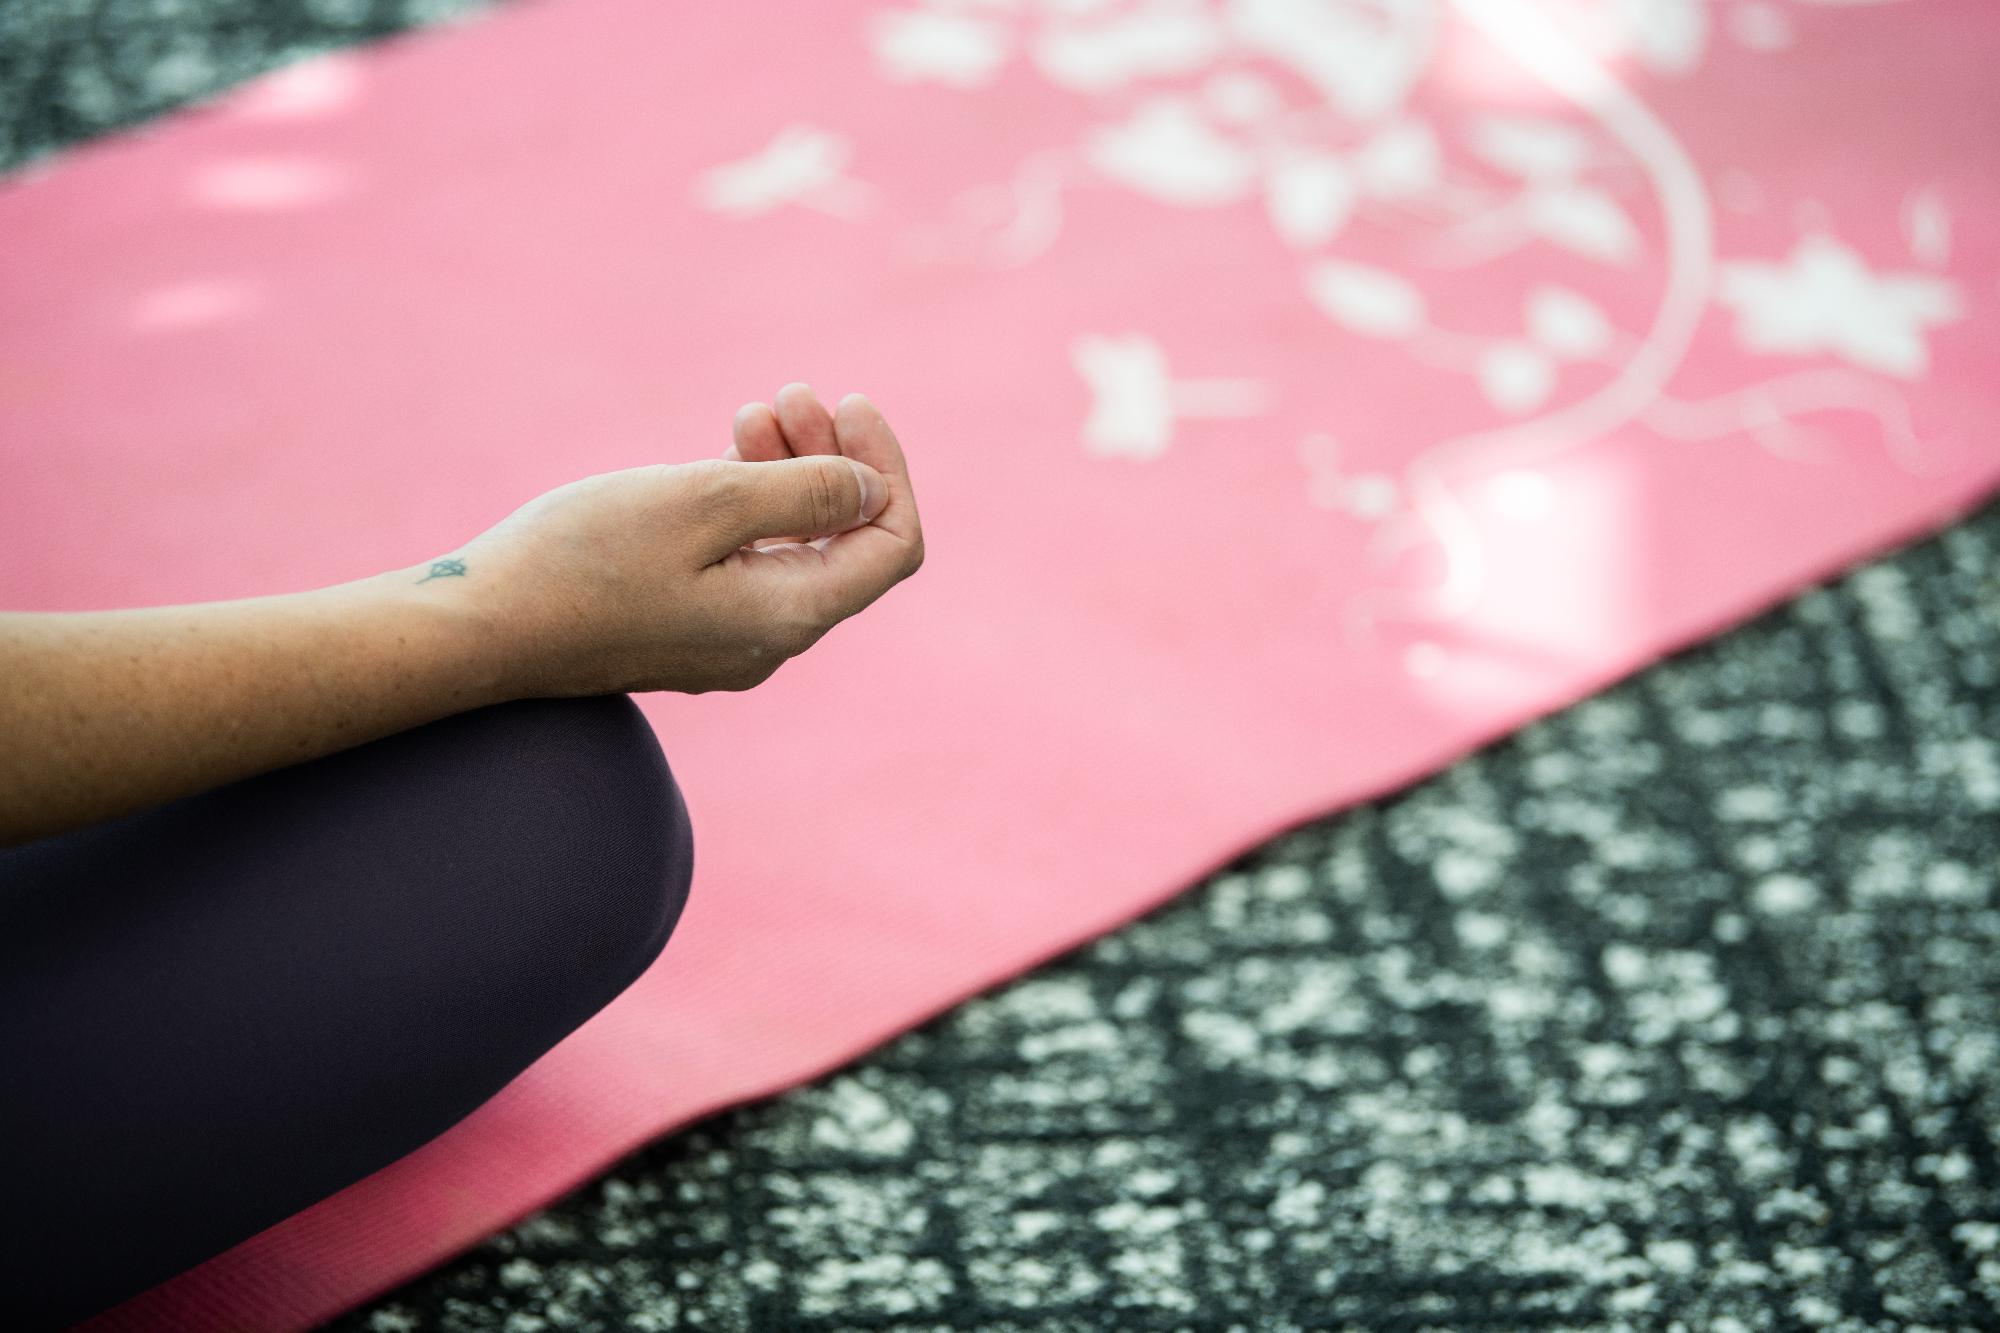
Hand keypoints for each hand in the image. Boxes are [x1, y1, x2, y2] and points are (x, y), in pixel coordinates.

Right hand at [454, 386, 922, 695]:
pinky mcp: (685, 623)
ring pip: (791, 543)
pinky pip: (745, 558)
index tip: (850, 403)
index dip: (885, 467)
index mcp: (789, 616)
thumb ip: (802, 492)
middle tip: (790, 392)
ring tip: (753, 410)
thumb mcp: (704, 502)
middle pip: (843, 540)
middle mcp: (769, 639)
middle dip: (831, 456)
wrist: (478, 625)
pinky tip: (724, 448)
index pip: (890, 546)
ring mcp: (726, 637)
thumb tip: (872, 489)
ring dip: (786, 469)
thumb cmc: (584, 558)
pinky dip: (746, 501)